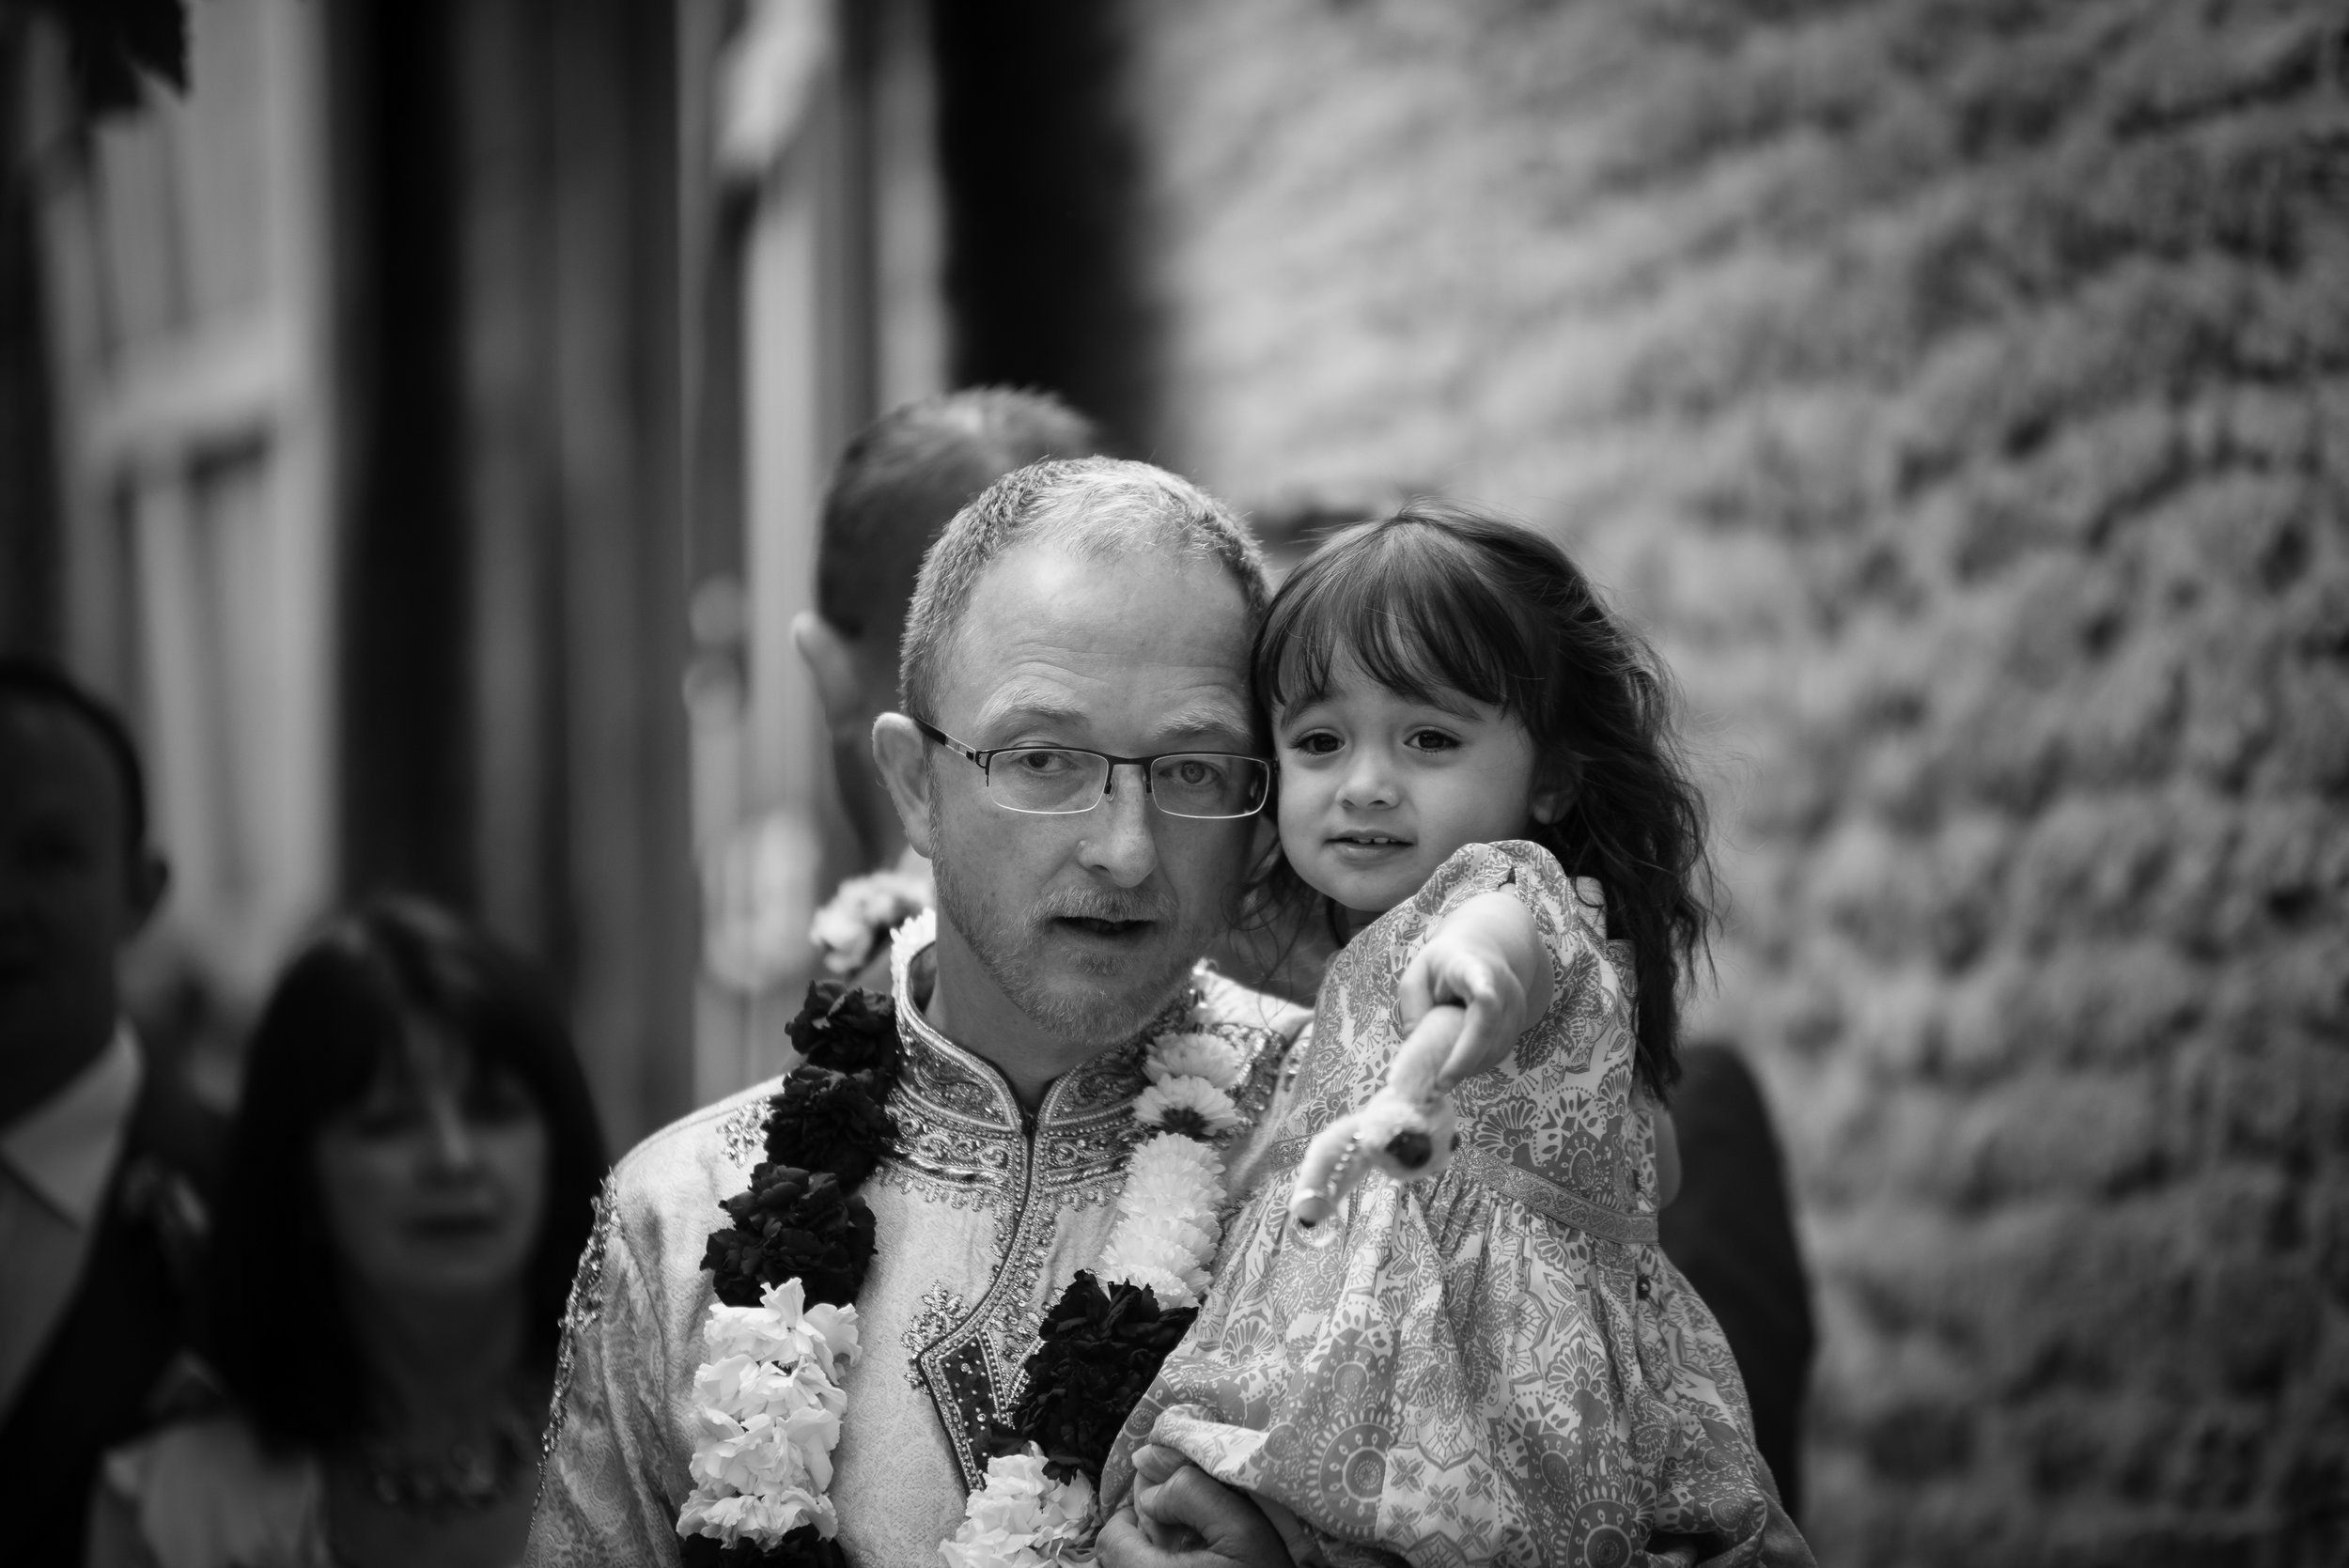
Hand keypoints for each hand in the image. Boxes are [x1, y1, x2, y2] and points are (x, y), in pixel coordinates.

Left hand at [1097, 1445, 1293, 1567]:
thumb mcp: (1241, 1527)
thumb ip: (1190, 1493)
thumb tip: (1149, 1489)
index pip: (1111, 1539)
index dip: (1133, 1517)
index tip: (1165, 1515)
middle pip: (1117, 1561)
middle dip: (1142, 1542)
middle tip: (1180, 1537)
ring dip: (1153, 1562)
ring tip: (1190, 1561)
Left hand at [1395, 891, 1547, 1090]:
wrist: (1482, 952)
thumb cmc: (1442, 965)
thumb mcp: (1417, 976)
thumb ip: (1413, 1008)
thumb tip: (1418, 1051)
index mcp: (1472, 968)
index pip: (1483, 982)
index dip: (1485, 993)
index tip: (1485, 997)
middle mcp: (1503, 987)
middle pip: (1490, 1028)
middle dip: (1465, 1060)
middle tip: (1439, 1083)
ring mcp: (1515, 1007)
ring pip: (1498, 1047)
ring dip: (1472, 1067)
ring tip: (1445, 1077)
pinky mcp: (1519, 1024)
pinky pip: (1500, 1052)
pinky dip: (1479, 1064)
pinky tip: (1459, 1066)